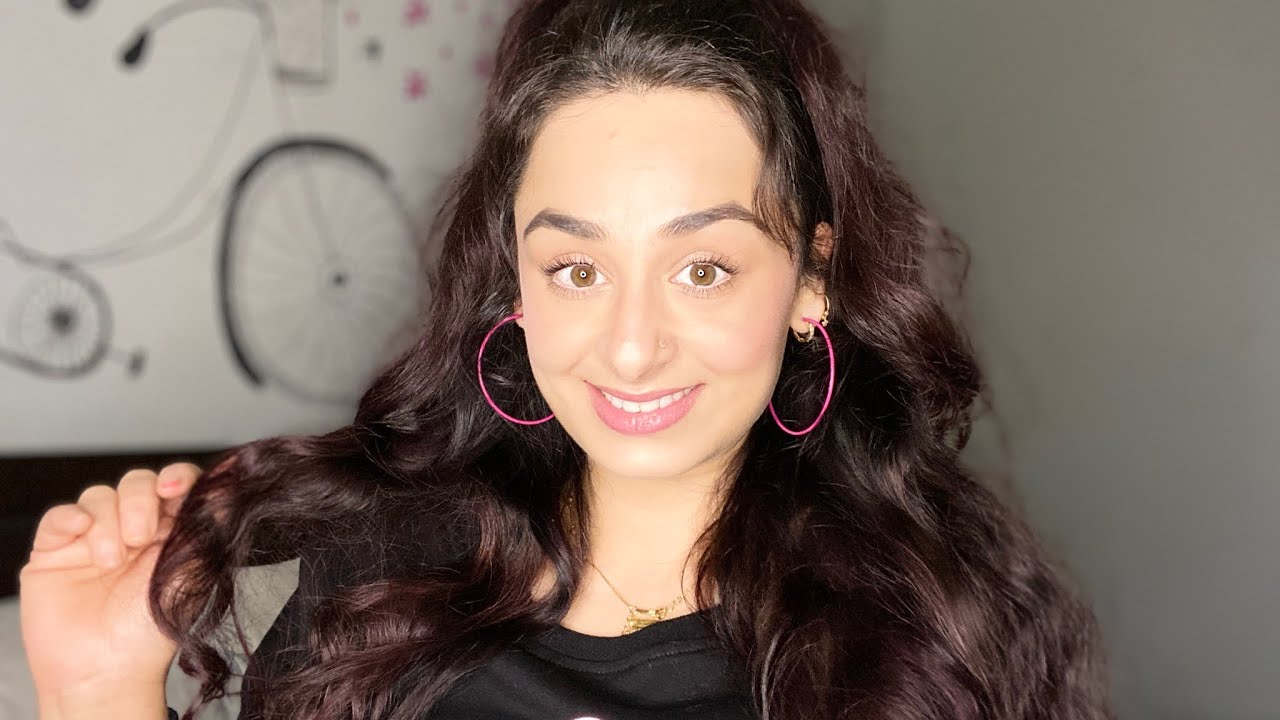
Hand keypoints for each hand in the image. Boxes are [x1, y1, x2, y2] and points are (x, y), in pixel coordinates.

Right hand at [19, 463, 201, 698]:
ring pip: (100, 495)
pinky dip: (71, 517)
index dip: (177, 477)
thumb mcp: (190, 574)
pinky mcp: (56, 551)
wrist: (105, 670)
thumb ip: (206, 529)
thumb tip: (230, 488)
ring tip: (112, 561)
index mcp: (170, 532)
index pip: (176, 486)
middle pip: (138, 482)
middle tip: (141, 537)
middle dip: (140, 500)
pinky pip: (60, 516)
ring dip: (108, 521)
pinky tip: (81, 535)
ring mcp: (93, 538)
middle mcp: (133, 530)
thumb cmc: (150, 632)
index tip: (176, 487)